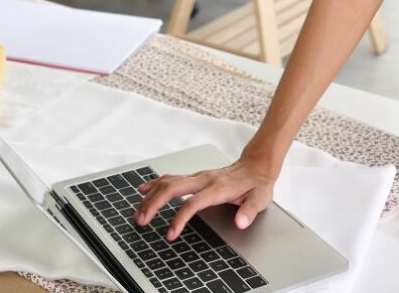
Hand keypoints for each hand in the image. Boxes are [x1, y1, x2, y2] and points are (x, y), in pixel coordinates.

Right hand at [133, 155, 276, 240]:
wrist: (256, 166)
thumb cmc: (256, 184)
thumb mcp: (260, 199)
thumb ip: (250, 211)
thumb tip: (240, 222)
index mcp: (217, 188)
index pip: (193, 203)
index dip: (179, 218)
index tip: (170, 233)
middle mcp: (204, 180)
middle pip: (172, 189)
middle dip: (154, 204)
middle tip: (142, 221)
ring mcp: (198, 176)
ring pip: (168, 182)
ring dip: (151, 196)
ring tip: (139, 212)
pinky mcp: (195, 176)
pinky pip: (171, 178)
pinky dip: (155, 183)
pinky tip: (144, 189)